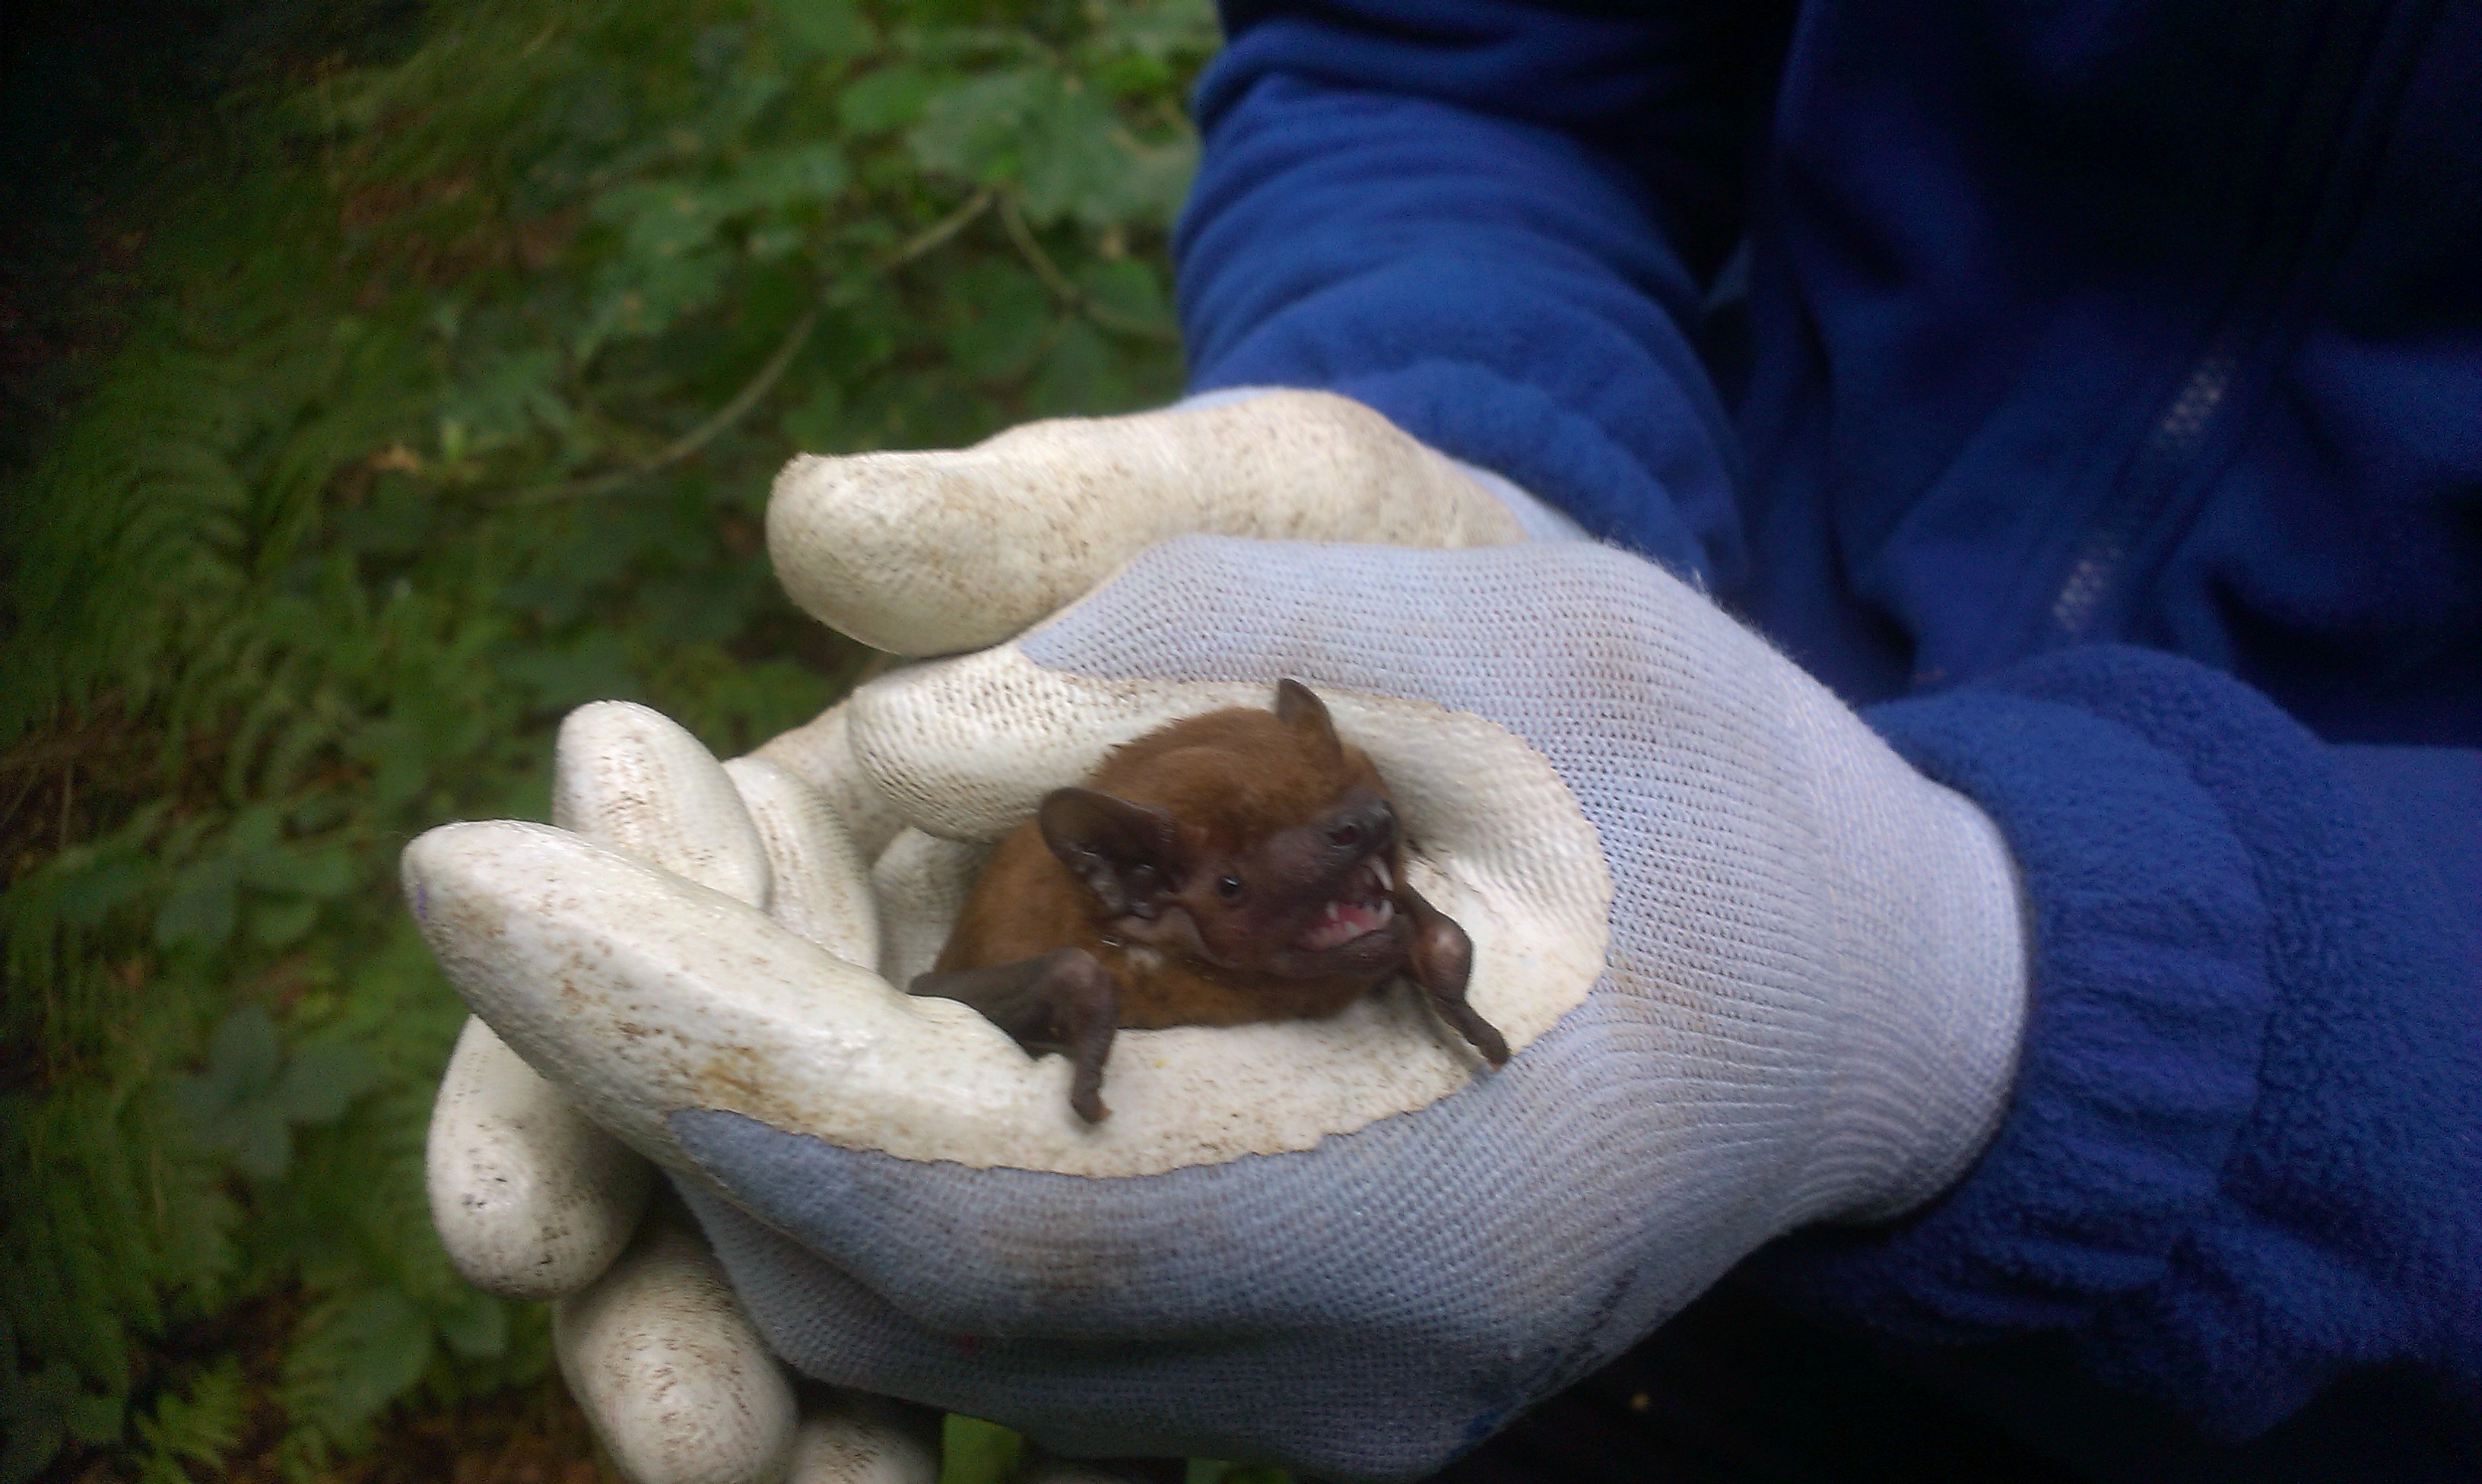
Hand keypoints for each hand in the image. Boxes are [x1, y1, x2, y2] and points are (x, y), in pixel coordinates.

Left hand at [413, 442, 2028, 1477]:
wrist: (1851, 979)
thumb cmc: (1652, 737)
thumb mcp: (1426, 557)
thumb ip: (1109, 590)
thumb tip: (820, 608)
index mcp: (1406, 1139)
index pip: (921, 1148)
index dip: (657, 1017)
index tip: (474, 866)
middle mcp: (1347, 1346)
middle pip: (875, 1279)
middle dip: (659, 1082)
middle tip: (565, 868)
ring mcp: (1326, 1412)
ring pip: (912, 1326)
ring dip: (734, 1139)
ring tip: (658, 943)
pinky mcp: (1310, 1408)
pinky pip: (1007, 1329)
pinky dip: (866, 1183)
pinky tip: (818, 1025)